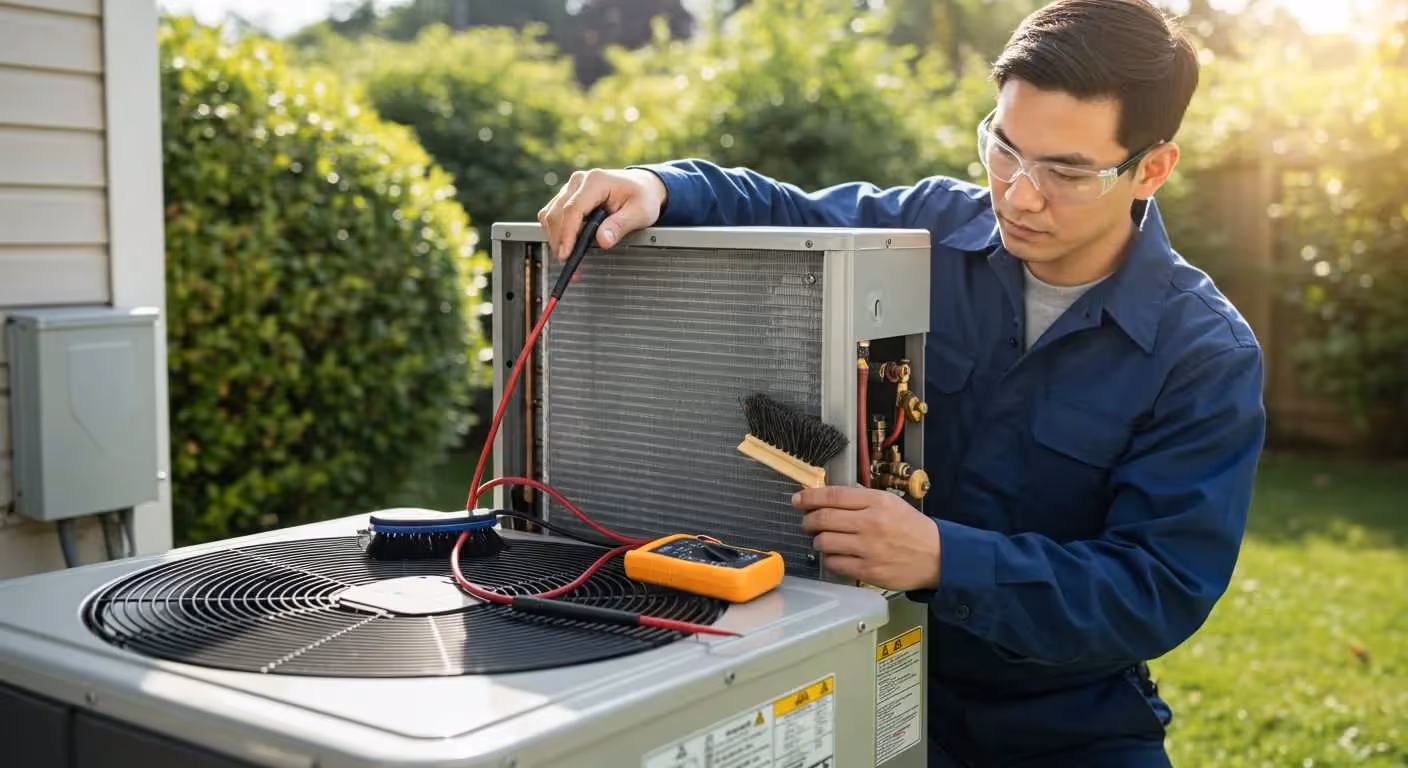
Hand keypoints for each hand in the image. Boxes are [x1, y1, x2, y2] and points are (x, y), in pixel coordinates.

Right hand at [537, 168, 667, 261]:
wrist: (642, 186)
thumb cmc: (642, 196)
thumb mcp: (640, 212)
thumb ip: (620, 225)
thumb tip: (602, 241)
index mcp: (596, 181)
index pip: (573, 209)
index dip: (567, 234)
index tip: (566, 255)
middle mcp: (579, 181)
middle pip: (556, 213)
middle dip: (559, 242)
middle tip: (569, 265)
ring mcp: (570, 188)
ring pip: (550, 215)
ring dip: (556, 239)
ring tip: (569, 260)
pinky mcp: (566, 197)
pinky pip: (552, 215)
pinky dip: (556, 233)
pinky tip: (568, 247)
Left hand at [793, 486, 940, 590]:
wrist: (937, 557)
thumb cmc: (913, 529)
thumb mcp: (891, 502)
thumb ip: (862, 497)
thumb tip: (832, 494)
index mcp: (876, 502)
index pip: (832, 495)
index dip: (809, 497)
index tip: (798, 500)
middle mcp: (870, 523)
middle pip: (823, 518)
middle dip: (807, 520)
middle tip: (806, 522)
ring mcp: (867, 548)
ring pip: (824, 542)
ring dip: (817, 540)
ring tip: (823, 540)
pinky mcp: (867, 570)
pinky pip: (834, 563)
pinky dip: (829, 559)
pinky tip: (835, 555)